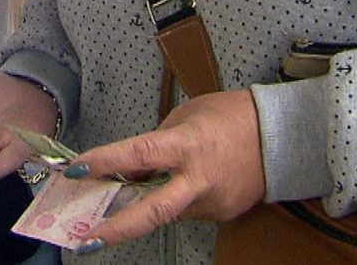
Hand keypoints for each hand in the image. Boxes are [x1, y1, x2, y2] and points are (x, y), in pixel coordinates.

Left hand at [63, 89, 264, 252]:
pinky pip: (186, 209)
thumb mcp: (188, 116)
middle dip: (116, 229)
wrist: (280, 136)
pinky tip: (180, 185)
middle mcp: (198, 180)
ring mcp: (210, 202)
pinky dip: (175, 199)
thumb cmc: (232, 116)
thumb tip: (132, 166)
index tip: (76, 169)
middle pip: (152, 212)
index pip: (140, 154)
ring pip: (166, 211)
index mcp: (189, 145)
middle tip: (85, 240)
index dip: (106, 161)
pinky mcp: (219, 214)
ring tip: (135, 194)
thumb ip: (158, 142)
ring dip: (147, 204)